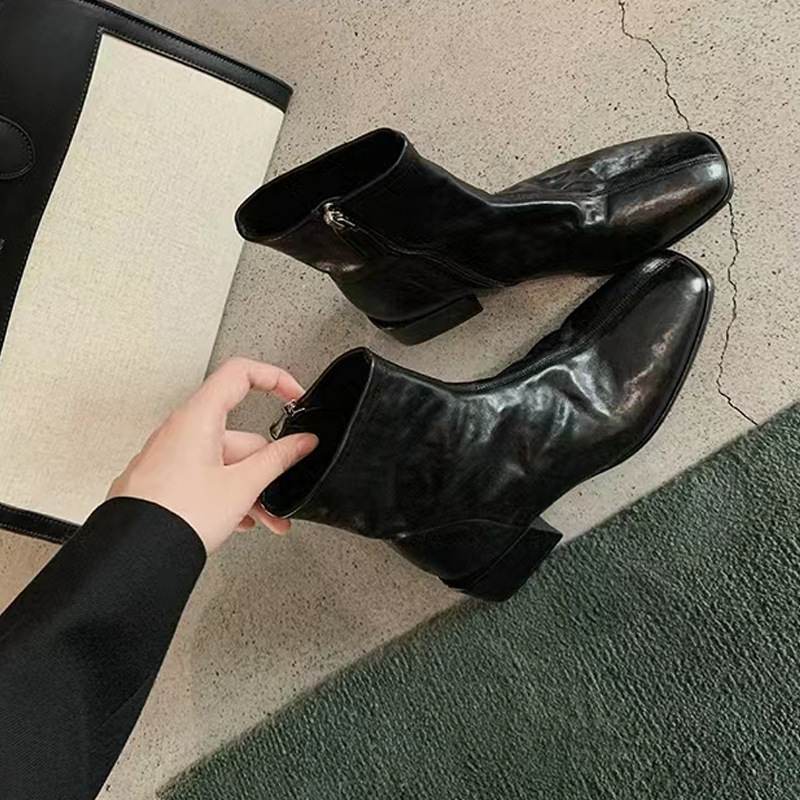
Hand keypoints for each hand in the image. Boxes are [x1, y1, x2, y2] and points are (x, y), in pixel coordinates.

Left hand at [107, 357, 317, 552]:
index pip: (241, 373)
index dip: (274, 378)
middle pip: (239, 433)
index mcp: (198, 418)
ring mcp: (169, 455)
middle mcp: (180, 430)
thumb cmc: (176, 516)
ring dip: (249, 487)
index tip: (294, 395)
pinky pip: (204, 477)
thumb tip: (302, 442)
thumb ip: (279, 459)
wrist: (135, 554)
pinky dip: (226, 494)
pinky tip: (238, 520)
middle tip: (282, 487)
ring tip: (265, 518)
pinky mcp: (163, 479)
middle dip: (266, 463)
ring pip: (223, 461)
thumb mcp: (242, 486)